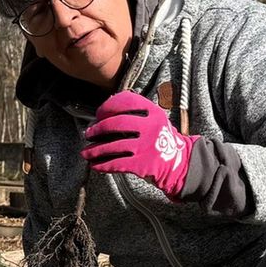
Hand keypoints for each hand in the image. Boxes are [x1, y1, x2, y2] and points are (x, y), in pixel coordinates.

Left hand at [81, 92, 196, 199]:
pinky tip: (94, 165)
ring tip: (85, 153)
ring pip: (113, 146)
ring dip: (95, 150)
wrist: (180, 163)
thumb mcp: (155, 120)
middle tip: (89, 133)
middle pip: (116, 123)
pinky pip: (117, 164)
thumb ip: (135, 112)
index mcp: (153, 112)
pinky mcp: (143, 165)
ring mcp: (146, 146)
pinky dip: (102, 165)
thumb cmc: (160, 139)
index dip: (108, 106)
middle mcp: (151, 127)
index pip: (126, 101)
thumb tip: (105, 106)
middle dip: (98, 128)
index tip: (98, 114)